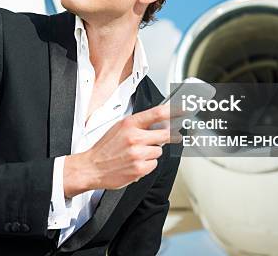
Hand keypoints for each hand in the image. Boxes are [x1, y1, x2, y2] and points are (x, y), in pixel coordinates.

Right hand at [63, 103, 182, 197]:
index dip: (174, 110)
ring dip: (152, 153)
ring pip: (159, 151)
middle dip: (172, 135)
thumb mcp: (119, 128)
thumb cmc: (105, 148)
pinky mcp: (140, 169)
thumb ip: (138, 124)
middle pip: (165, 134)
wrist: (92, 167)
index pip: (157, 113)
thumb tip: (159, 122)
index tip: (184, 109)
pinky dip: (147, 164)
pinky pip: (153, 164)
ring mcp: (138, 154)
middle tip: (176, 135)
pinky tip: (135, 163)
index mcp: (129, 124)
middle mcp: (135, 137)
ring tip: (137, 154)